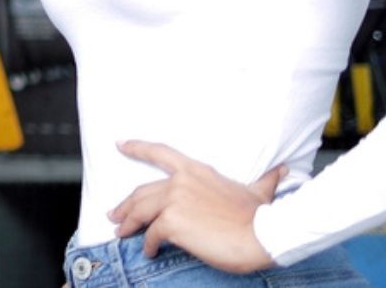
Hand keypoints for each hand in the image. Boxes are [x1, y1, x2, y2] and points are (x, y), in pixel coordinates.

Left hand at [109, 140, 283, 273]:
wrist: (263, 235)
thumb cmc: (261, 216)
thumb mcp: (260, 192)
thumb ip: (265, 179)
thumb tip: (282, 170)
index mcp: (196, 171)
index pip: (160, 153)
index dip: (137, 148)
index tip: (121, 144)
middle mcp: (180, 182)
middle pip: (142, 192)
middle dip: (126, 204)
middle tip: (115, 214)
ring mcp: (174, 201)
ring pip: (139, 212)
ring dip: (128, 223)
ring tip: (122, 232)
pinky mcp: (171, 223)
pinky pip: (151, 234)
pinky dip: (148, 244)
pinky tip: (149, 251)